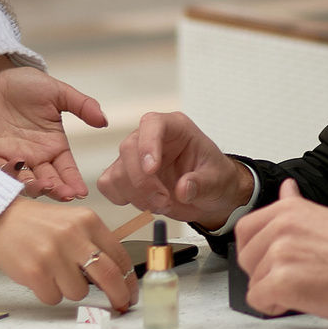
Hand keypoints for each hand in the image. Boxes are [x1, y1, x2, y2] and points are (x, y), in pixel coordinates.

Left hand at [0, 60, 105, 201]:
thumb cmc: (25, 84)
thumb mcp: (59, 93)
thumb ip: (82, 106)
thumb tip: (104, 121)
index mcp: (53, 146)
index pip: (67, 170)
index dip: (74, 181)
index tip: (82, 192)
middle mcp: (35, 156)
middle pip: (49, 181)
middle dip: (57, 190)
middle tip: (65, 194)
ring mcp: (13, 157)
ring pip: (25, 181)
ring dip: (35, 187)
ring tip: (45, 185)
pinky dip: (7, 173)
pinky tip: (18, 167)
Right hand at [0, 199, 137, 310]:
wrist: (0, 218)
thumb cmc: (38, 225)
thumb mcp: (73, 222)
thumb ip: (94, 244)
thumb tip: (117, 278)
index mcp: (88, 221)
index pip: (119, 255)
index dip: (129, 279)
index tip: (130, 292)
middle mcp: (73, 236)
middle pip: (109, 276)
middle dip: (118, 295)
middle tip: (119, 304)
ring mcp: (53, 255)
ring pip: (79, 292)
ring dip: (70, 289)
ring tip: (55, 273)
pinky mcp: (35, 272)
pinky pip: (54, 298)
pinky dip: (49, 293)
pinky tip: (40, 276)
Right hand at [96, 111, 254, 230]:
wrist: (209, 196)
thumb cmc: (214, 177)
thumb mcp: (218, 180)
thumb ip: (202, 183)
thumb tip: (183, 189)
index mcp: (175, 127)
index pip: (153, 123)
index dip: (148, 144)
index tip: (152, 169)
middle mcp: (150, 138)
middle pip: (129, 150)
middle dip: (143, 182)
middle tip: (163, 202)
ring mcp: (135, 157)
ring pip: (118, 172)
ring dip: (137, 196)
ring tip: (163, 205)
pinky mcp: (125, 175)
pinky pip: (109, 184)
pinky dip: (123, 198)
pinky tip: (145, 204)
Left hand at [234, 180, 327, 322]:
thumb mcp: (323, 217)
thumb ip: (295, 206)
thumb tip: (287, 188)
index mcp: (288, 211)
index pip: (245, 230)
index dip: (254, 251)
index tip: (269, 259)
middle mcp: (281, 228)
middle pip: (245, 258)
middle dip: (263, 273)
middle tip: (294, 276)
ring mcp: (280, 253)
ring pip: (253, 281)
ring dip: (273, 291)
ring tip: (304, 285)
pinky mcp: (282, 281)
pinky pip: (258, 300)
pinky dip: (274, 306)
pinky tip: (298, 298)